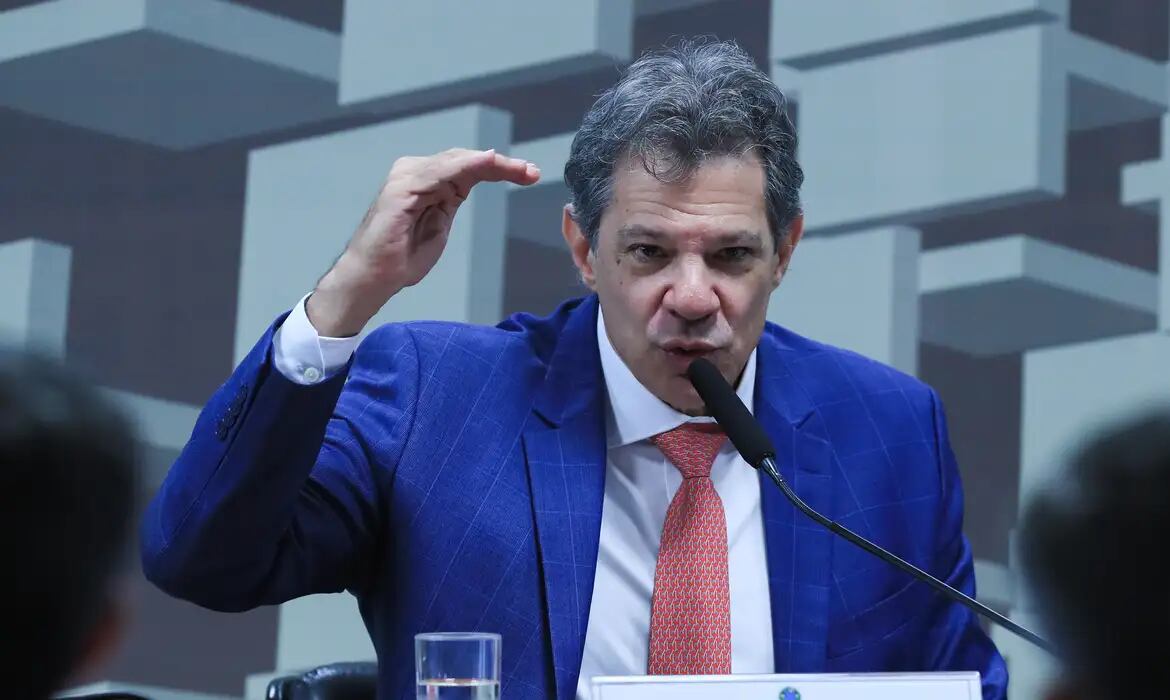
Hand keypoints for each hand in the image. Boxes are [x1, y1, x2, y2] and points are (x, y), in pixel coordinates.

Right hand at [307, 148, 539, 336]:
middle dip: (502, 164)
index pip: (467, 168)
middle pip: (466, 160)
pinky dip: (467, 165)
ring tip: (521, 169)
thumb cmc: (401, 257)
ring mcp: (408, 177)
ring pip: (457, 162)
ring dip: (492, 163)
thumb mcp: (438, 225)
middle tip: (532, 171)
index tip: (529, 173)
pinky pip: (441, 171)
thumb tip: (469, 183)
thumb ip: (451, 201)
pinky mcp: (403, 187)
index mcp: (428, 182)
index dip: (499, 168)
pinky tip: (488, 163)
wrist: (372, 277)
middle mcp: (416, 172)